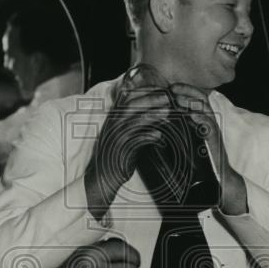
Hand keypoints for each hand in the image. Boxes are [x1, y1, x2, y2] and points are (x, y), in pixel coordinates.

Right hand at [84, 71, 170, 219]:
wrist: (101, 178)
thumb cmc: (115, 156)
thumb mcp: (123, 135)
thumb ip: (135, 123)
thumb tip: (154, 113)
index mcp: (112, 119)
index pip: (125, 98)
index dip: (142, 92)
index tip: (158, 88)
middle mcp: (112, 126)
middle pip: (130, 106)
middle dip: (149, 99)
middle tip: (166, 98)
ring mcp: (114, 138)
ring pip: (134, 121)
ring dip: (151, 116)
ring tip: (167, 113)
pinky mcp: (118, 152)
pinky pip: (134, 141)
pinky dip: (146, 137)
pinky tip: (158, 135)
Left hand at [168, 83, 247, 215]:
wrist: (218, 178)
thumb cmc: (200, 161)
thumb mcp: (186, 141)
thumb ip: (179, 130)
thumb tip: (162, 122)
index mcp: (200, 120)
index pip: (193, 99)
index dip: (183, 91)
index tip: (169, 88)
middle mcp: (207, 122)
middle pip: (200, 99)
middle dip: (187, 91)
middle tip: (172, 87)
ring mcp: (212, 129)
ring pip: (205, 109)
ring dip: (192, 101)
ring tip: (179, 97)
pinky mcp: (215, 139)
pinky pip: (210, 126)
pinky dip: (202, 118)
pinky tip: (193, 115)